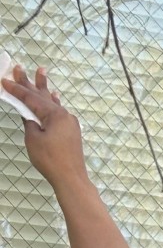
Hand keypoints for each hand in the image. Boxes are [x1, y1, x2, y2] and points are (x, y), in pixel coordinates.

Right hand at [2, 64, 88, 191]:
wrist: (72, 180)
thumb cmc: (51, 161)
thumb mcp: (33, 138)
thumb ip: (30, 122)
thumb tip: (30, 115)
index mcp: (55, 115)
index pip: (31, 98)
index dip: (16, 90)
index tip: (4, 80)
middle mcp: (64, 116)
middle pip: (42, 96)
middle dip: (29, 82)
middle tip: (18, 67)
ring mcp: (70, 123)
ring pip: (52, 102)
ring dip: (44, 87)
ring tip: (41, 71)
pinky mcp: (71, 132)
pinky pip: (60, 112)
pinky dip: (53, 102)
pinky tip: (54, 95)